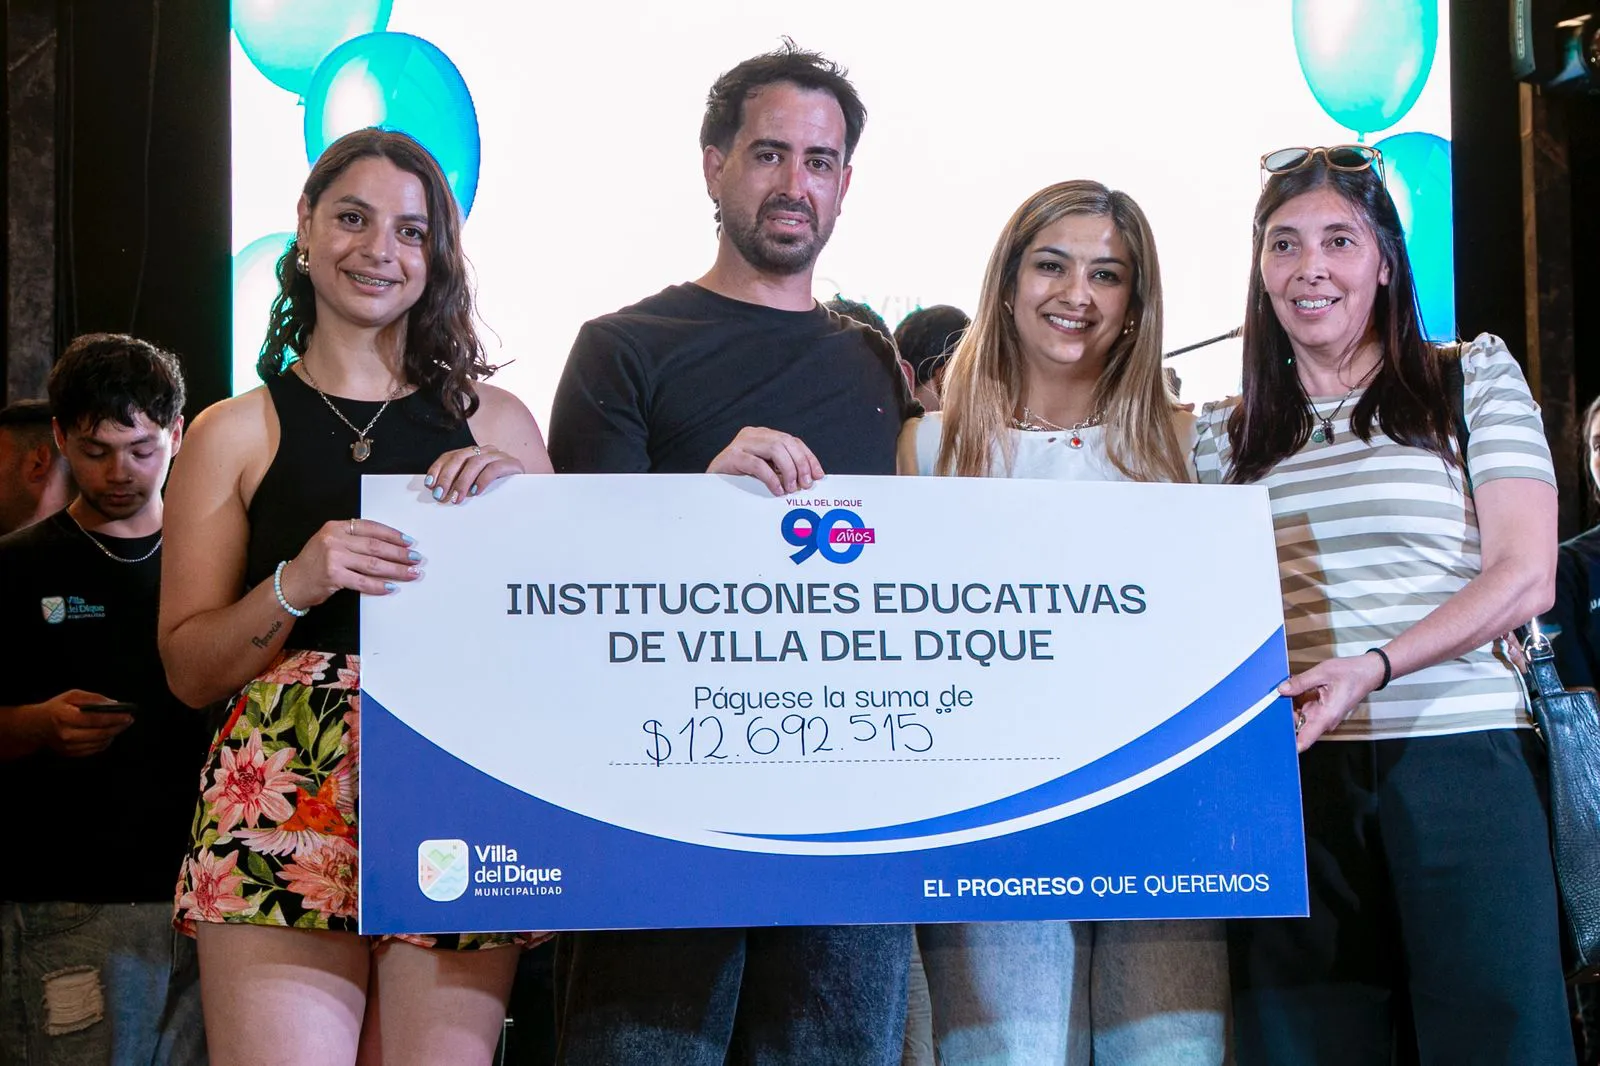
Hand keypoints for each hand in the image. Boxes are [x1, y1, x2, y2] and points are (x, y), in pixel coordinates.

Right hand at [25, 690, 131, 756]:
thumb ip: (93, 698)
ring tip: (121, 725)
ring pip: (99, 743)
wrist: (36, 726)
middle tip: (129, 720)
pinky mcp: (71, 754)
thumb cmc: (56, 708)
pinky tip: (109, 734)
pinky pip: (94, 749)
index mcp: (64, 717)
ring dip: (114, 734)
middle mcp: (66, 734)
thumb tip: (113, 704)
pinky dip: (105, 742)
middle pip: (100, 733)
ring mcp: (68, 747)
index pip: (95, 719)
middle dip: (118, 727)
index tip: (128, 715)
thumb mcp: (71, 696)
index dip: (114, 718)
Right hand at [281, 518, 419, 605]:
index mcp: (335, 527)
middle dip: (399, 553)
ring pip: (373, 564)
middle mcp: (334, 539)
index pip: (370, 527)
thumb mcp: (330, 543)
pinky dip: (379, 585)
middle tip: (416, 558)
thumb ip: (353, 540)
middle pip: (375, 546)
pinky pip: (363, 581)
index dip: (392, 534)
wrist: (291, 584)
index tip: (408, 541)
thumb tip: (388, 546)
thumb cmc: (314, 564)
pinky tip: (392, 587)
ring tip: (411, 573)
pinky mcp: (333, 575)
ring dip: (396, 569)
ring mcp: (333, 557)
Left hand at [426, 444, 523, 504]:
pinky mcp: (512, 464)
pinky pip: (494, 468)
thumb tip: (437, 492)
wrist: (528, 493)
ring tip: (456, 497)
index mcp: (474, 454)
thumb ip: (459, 484)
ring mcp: (499, 456)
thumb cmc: (497, 492)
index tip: (430, 484)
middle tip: (440, 494)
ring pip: (475, 462)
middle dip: (447, 477)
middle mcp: (485, 451)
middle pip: (461, 457)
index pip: (451, 456)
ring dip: (462, 481)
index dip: (438, 469)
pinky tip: (476, 492)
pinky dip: (482, 480)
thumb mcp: (474, 486)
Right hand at [707, 427, 824, 495]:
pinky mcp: (732, 456)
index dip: (808, 457)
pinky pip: (758, 464)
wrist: (710, 487)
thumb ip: (782, 469)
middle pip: (786, 442)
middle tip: (805, 484)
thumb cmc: (739, 481)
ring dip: (788, 470)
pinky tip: (777, 489)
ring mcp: (741, 443)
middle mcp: (753, 435)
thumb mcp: (766, 471)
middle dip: (801, 464)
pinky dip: (771, 478)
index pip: (792, 441)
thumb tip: (808, 478)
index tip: (818, 474)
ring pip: (775, 449)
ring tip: (790, 488)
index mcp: (763, 435)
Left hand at [1279, 652, 1387, 751]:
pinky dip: (1298, 699)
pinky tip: (1298, 687)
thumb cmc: (1353, 673)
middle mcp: (1324, 720)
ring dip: (1290, 704)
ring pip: (1298, 716)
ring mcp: (1323, 716)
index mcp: (1327, 715)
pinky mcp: (1322, 710)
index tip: (1275, 738)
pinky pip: (1304, 709)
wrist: (1369, 672)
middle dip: (1284, 713)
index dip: (1289, 742)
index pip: (1305, 739)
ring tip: (1291, 686)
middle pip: (1296, 725)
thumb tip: (1282, 690)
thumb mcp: (1323, 672)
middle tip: (1277, 696)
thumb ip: (1301, 682)